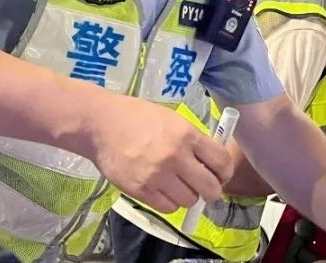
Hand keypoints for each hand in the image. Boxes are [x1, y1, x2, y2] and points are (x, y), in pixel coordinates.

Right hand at [86, 93, 232, 212]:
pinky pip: (168, 208)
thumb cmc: (137, 117)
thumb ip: (192, 140)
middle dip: (212, 190)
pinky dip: (170, 202)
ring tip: (179, 186)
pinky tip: (165, 191)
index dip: (225, 172)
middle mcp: (176, 157)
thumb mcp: (172, 120)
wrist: (100, 124)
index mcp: (187, 135)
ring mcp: (158, 176)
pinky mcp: (141, 191)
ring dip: (188, 196)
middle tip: (206, 188)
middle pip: (210, 188)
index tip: (221, 175)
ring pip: (189, 200)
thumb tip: (211, 163)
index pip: (221, 162)